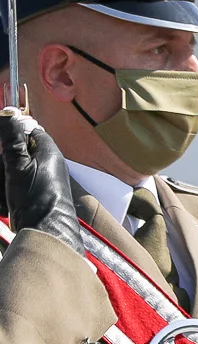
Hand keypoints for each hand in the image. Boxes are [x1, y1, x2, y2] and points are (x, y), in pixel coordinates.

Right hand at [0, 110, 83, 252]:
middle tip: (6, 173)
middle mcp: (47, 162)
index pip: (26, 129)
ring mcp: (40, 178)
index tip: (2, 148)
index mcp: (48, 150)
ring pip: (11, 168)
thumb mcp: (18, 164)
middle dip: (4, 162)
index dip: (9, 133)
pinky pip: (12, 185)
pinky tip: (8, 200)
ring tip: (9, 190)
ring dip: (4, 179)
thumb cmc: (35, 197)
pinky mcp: (33, 193)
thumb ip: (11, 137)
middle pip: (15, 150)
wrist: (46, 231)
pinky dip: (6, 191)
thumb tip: (8, 111)